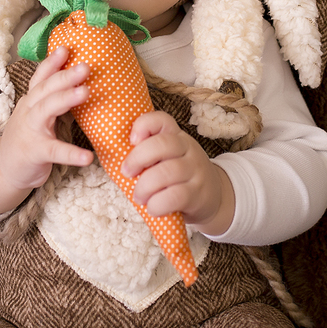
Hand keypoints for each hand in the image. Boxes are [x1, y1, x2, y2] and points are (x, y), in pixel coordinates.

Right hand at [0, 47, 93, 214]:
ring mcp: (30, 131)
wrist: (4, 170)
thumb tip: (80, 83)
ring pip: (46, 110)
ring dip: (66, 99)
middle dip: (64, 76)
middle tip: (85, 66)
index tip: (66, 48)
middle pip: (46, 89)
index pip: (41, 78)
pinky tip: (87, 157)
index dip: (52, 63)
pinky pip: (55, 151)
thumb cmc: (28, 139)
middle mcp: (29, 111)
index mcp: (32, 101)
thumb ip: (53, 100)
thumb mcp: (37, 115)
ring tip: (86, 91)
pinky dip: (71, 154)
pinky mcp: (35, 152)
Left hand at [120, 111, 233, 234]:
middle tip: (127, 173)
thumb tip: (114, 155)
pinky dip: (157, 204)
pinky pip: (174, 196)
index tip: (131, 141)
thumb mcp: (168, 157)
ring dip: (145, 187)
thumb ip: (149, 153)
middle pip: (162, 145)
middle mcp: (188, 149)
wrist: (212, 197)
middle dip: (137, 159)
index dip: (143, 125)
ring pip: (167, 172)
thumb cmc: (178, 176)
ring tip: (139, 197)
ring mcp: (195, 171)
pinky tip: (152, 207)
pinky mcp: (198, 194)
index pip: (161, 119)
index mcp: (176, 136)